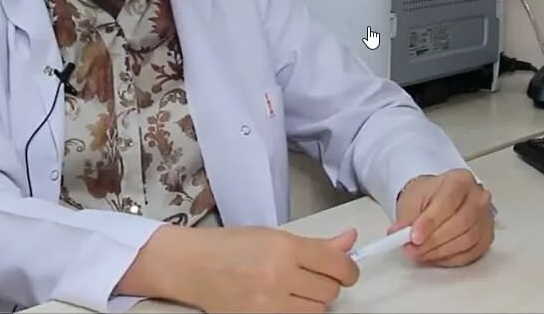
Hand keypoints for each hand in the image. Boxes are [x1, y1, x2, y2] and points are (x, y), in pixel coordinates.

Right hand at [174, 226, 359, 312]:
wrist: (193, 266)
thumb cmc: (230, 247)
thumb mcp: (274, 236)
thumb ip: (315, 244)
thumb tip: (350, 240)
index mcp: (284, 248)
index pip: (337, 265)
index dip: (349, 269)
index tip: (346, 271)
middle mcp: (279, 276)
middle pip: (330, 291)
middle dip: (325, 283)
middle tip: (308, 275)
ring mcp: (270, 304)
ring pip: (317, 310)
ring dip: (311, 301)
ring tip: (290, 288)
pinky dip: (295, 312)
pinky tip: (280, 300)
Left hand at [387, 168, 493, 266]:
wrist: (437, 199)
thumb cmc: (426, 196)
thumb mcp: (410, 200)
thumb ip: (406, 218)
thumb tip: (400, 234)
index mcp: (460, 179)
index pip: (448, 200)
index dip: (431, 221)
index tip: (414, 236)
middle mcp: (478, 197)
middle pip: (461, 222)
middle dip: (433, 240)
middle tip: (412, 249)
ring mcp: (486, 218)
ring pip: (467, 240)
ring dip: (440, 251)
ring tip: (419, 254)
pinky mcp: (486, 238)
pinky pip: (471, 254)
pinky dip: (450, 259)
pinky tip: (434, 257)